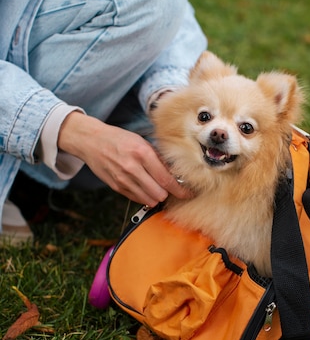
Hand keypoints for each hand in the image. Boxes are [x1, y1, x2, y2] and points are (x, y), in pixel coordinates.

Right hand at [58, 111, 189, 205]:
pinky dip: (145, 197)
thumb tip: (176, 175)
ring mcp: (123, 179)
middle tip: (171, 189)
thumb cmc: (119, 139)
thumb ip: (158, 159)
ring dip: (157, 197)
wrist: (92, 141)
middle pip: (159, 194)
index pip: (166, 179)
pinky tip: (145, 188)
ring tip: (158, 188)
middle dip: (168, 193)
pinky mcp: (116, 187)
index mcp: (142, 153)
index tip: (188, 193)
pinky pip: (137, 199)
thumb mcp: (142, 143)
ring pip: (149, 199)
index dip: (180, 190)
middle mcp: (132, 168)